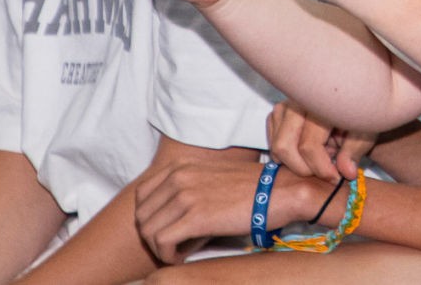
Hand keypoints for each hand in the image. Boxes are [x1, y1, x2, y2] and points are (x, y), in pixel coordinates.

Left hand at [134, 148, 324, 263]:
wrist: (279, 192)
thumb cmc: (250, 188)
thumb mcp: (212, 175)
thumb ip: (187, 185)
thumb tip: (169, 212)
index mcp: (181, 165)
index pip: (142, 195)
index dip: (149, 217)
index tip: (166, 228)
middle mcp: (179, 176)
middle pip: (142, 216)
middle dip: (154, 235)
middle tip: (174, 244)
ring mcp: (185, 195)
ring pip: (148, 231)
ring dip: (161, 248)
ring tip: (180, 250)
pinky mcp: (195, 216)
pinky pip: (162, 243)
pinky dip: (168, 255)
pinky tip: (184, 255)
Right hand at [267, 100, 374, 179]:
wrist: (352, 98)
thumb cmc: (359, 114)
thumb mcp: (365, 130)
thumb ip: (354, 151)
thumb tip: (345, 172)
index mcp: (320, 103)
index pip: (308, 146)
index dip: (321, 169)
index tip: (336, 178)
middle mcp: (297, 101)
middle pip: (284, 147)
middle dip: (303, 168)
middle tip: (325, 171)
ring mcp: (284, 105)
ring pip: (277, 146)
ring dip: (296, 161)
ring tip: (321, 155)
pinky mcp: (278, 112)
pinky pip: (273, 141)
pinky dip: (289, 154)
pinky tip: (309, 150)